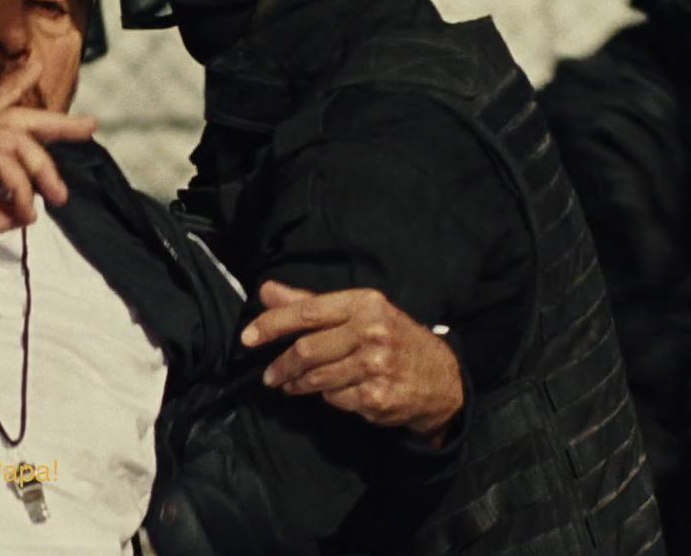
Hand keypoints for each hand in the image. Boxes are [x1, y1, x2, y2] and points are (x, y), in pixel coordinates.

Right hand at [0, 61, 95, 252]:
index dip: (28, 104)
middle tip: (89, 126)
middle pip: (17, 116)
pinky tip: (24, 206)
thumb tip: (30, 213)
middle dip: (56, 121)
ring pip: (15, 140)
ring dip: (42, 169)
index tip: (53, 93)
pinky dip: (18, 184)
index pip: (0, 116)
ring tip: (57, 196)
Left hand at [241, 281, 463, 443]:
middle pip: (307, 350)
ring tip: (293, 385)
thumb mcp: (359, 312)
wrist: (443, 379)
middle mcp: (372, 331)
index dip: (272, 324)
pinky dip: (329, 398)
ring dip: (300, 385)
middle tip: (270, 376)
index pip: (307, 312)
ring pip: (318, 378)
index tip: (247, 338)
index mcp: (365, 303)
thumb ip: (310, 303)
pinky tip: (337, 392)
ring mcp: (376, 366)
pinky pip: (335, 399)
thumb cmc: (394, 339)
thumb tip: (266, 290)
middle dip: (282, 365)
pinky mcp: (377, 396)